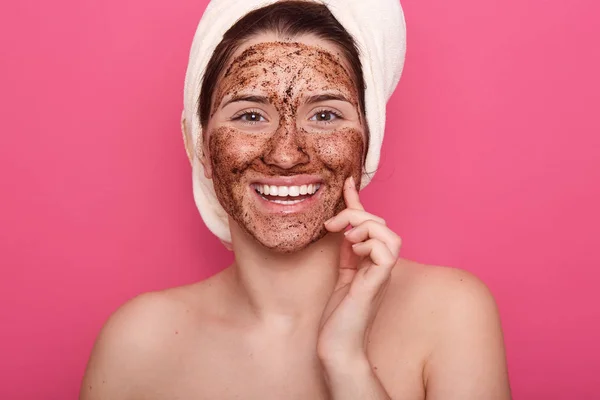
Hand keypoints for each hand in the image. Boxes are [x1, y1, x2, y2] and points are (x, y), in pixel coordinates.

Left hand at [317, 176, 401, 366]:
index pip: (371, 225)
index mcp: (372, 262)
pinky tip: (353, 250)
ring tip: (346, 237)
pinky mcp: (377, 283)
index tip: (346, 183)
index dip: (358, 202)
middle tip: (333, 225)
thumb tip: (340, 224)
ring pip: (390, 235)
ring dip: (366, 228)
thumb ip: (344, 248)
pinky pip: (386, 252)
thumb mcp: (339, 271)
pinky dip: (370, 243)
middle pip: (383, 226)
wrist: (337, 346)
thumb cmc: (338, 315)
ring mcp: (381, 275)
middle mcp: (381, 266)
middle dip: (358, 215)